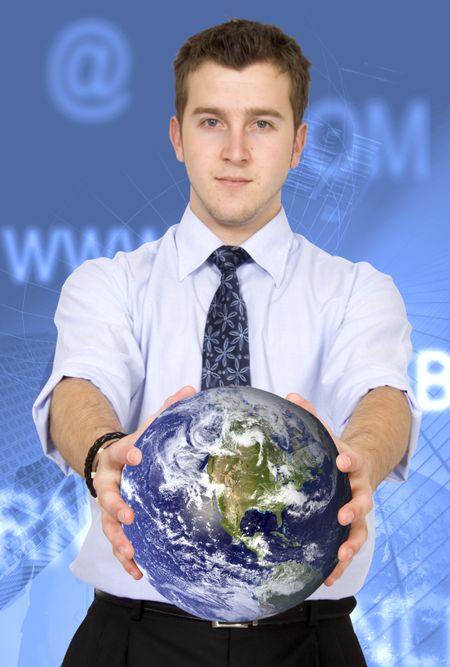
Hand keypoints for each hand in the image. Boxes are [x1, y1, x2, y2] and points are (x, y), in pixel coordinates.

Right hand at [93, 385, 196, 578]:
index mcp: (117, 457)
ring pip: (109, 526)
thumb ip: (167, 410)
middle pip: (106, 496)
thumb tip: (193, 388)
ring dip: (119, 540)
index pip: (119, 452)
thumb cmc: (136, 446)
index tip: (138, 453)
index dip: (127, 453)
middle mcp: (108, 483)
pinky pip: (118, 543)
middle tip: (129, 515)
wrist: (109, 461)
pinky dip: (126, 559)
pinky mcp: (115, 524)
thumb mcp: (148, 428)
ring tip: (131, 552)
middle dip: (116, 507)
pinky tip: (139, 572)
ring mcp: (109, 507)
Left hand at [285, 393, 373, 586]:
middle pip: (363, 500)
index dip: (349, 460)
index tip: (342, 460)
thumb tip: (289, 396)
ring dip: (352, 543)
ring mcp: (357, 511)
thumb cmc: (335, 451)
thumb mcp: (325, 433)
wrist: (357, 467)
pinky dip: (340, 564)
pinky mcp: (350, 529)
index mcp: (352, 465)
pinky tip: (327, 578)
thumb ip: (309, 416)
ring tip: (341, 555)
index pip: (353, 460)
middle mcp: (359, 490)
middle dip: (355, 507)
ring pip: (360, 530)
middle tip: (344, 513)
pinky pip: (347, 548)